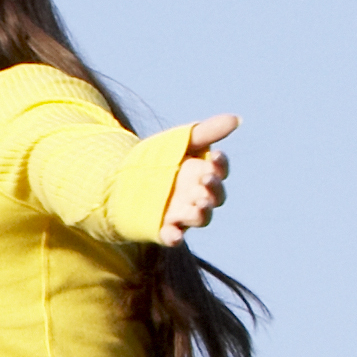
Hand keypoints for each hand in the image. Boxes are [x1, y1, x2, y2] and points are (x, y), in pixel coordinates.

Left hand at [159, 113, 237, 240]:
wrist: (120, 177)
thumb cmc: (158, 158)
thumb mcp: (180, 141)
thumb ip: (207, 131)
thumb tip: (237, 119)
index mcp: (203, 174)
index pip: (220, 171)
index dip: (220, 165)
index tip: (214, 155)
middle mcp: (197, 197)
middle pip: (215, 198)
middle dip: (213, 189)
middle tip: (205, 179)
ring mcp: (182, 214)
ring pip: (200, 218)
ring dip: (202, 213)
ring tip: (198, 204)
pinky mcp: (163, 228)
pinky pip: (172, 236)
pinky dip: (174, 237)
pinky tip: (174, 234)